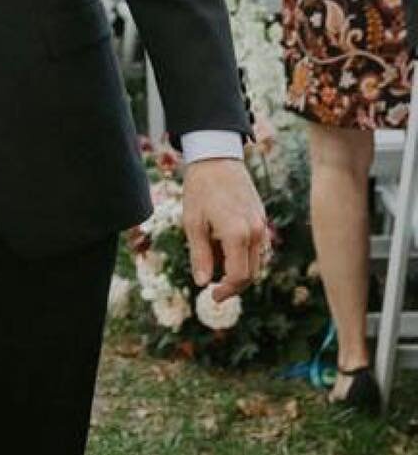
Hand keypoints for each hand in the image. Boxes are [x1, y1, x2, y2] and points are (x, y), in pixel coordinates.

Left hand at [183, 157, 269, 302]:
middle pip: (251, 273)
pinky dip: (246, 256)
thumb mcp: (193, 223)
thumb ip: (200, 255)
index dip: (226, 291)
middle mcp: (255, 232)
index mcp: (237, 234)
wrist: (216, 158)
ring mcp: (262, 225)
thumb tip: (202, 283)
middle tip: (213, 288)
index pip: (239, 276)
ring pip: (257, 262)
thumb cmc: (200, 189)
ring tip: (215, 263)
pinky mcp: (262, 218)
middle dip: (233, 285)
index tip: (211, 296)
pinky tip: (225, 249)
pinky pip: (259, 247)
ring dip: (240, 270)